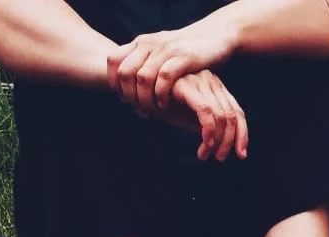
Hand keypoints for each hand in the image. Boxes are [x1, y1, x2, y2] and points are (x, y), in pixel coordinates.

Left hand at [108, 18, 234, 114]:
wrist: (215, 35)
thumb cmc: (187, 51)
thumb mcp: (161, 53)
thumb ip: (145, 64)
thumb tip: (128, 86)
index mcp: (141, 42)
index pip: (114, 60)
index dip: (114, 81)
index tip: (124, 99)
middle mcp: (150, 44)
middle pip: (126, 72)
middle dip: (129, 95)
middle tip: (138, 109)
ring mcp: (166, 50)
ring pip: (143, 77)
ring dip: (144, 98)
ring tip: (152, 110)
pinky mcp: (184, 57)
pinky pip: (164, 78)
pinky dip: (161, 94)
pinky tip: (165, 104)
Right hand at [156, 70, 249, 160]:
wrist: (137, 87)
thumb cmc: (163, 102)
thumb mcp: (189, 117)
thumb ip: (206, 127)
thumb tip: (221, 146)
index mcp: (215, 89)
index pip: (237, 113)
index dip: (242, 135)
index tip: (241, 155)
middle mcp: (211, 82)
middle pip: (233, 116)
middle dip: (229, 142)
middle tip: (219, 158)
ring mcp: (199, 81)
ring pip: (221, 117)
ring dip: (216, 141)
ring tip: (205, 155)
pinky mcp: (187, 86)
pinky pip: (206, 112)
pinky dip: (209, 132)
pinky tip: (203, 145)